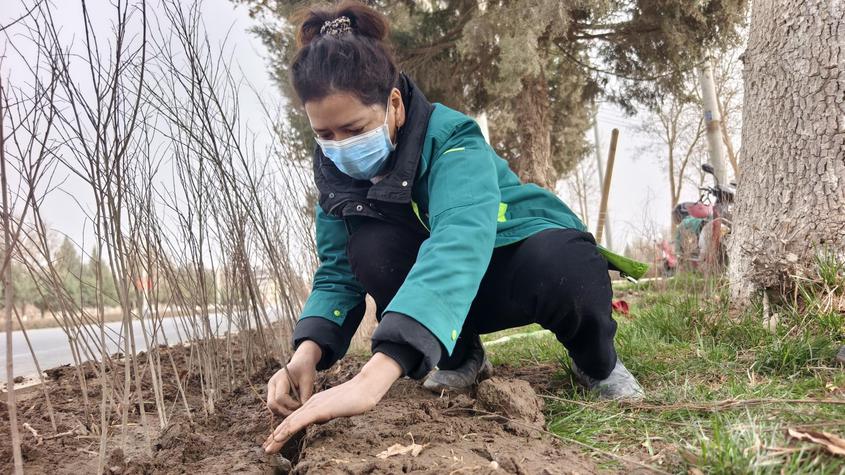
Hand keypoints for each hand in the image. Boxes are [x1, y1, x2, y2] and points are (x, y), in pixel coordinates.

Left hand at [263, 352, 401, 453]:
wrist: (365, 389)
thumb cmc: (355, 399)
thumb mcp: (336, 408)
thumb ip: (325, 413)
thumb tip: (319, 420)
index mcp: (314, 404)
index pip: (295, 419)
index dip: (283, 431)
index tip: (274, 442)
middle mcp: (311, 404)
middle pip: (289, 421)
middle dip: (276, 436)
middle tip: (265, 448)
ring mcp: (314, 406)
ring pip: (292, 422)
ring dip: (278, 436)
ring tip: (268, 448)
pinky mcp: (320, 409)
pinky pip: (301, 420)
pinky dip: (288, 429)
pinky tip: (280, 436)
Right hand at [267, 340, 321, 415]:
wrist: (301, 362)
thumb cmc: (306, 370)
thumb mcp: (308, 380)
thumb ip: (305, 395)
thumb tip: (303, 412)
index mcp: (280, 378)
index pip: (280, 397)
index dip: (291, 405)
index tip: (302, 405)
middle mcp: (272, 384)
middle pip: (272, 405)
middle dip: (285, 412)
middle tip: (298, 414)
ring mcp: (271, 389)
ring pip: (272, 408)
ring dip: (284, 412)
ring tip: (297, 412)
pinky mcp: (273, 393)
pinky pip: (275, 406)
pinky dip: (283, 410)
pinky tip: (294, 409)